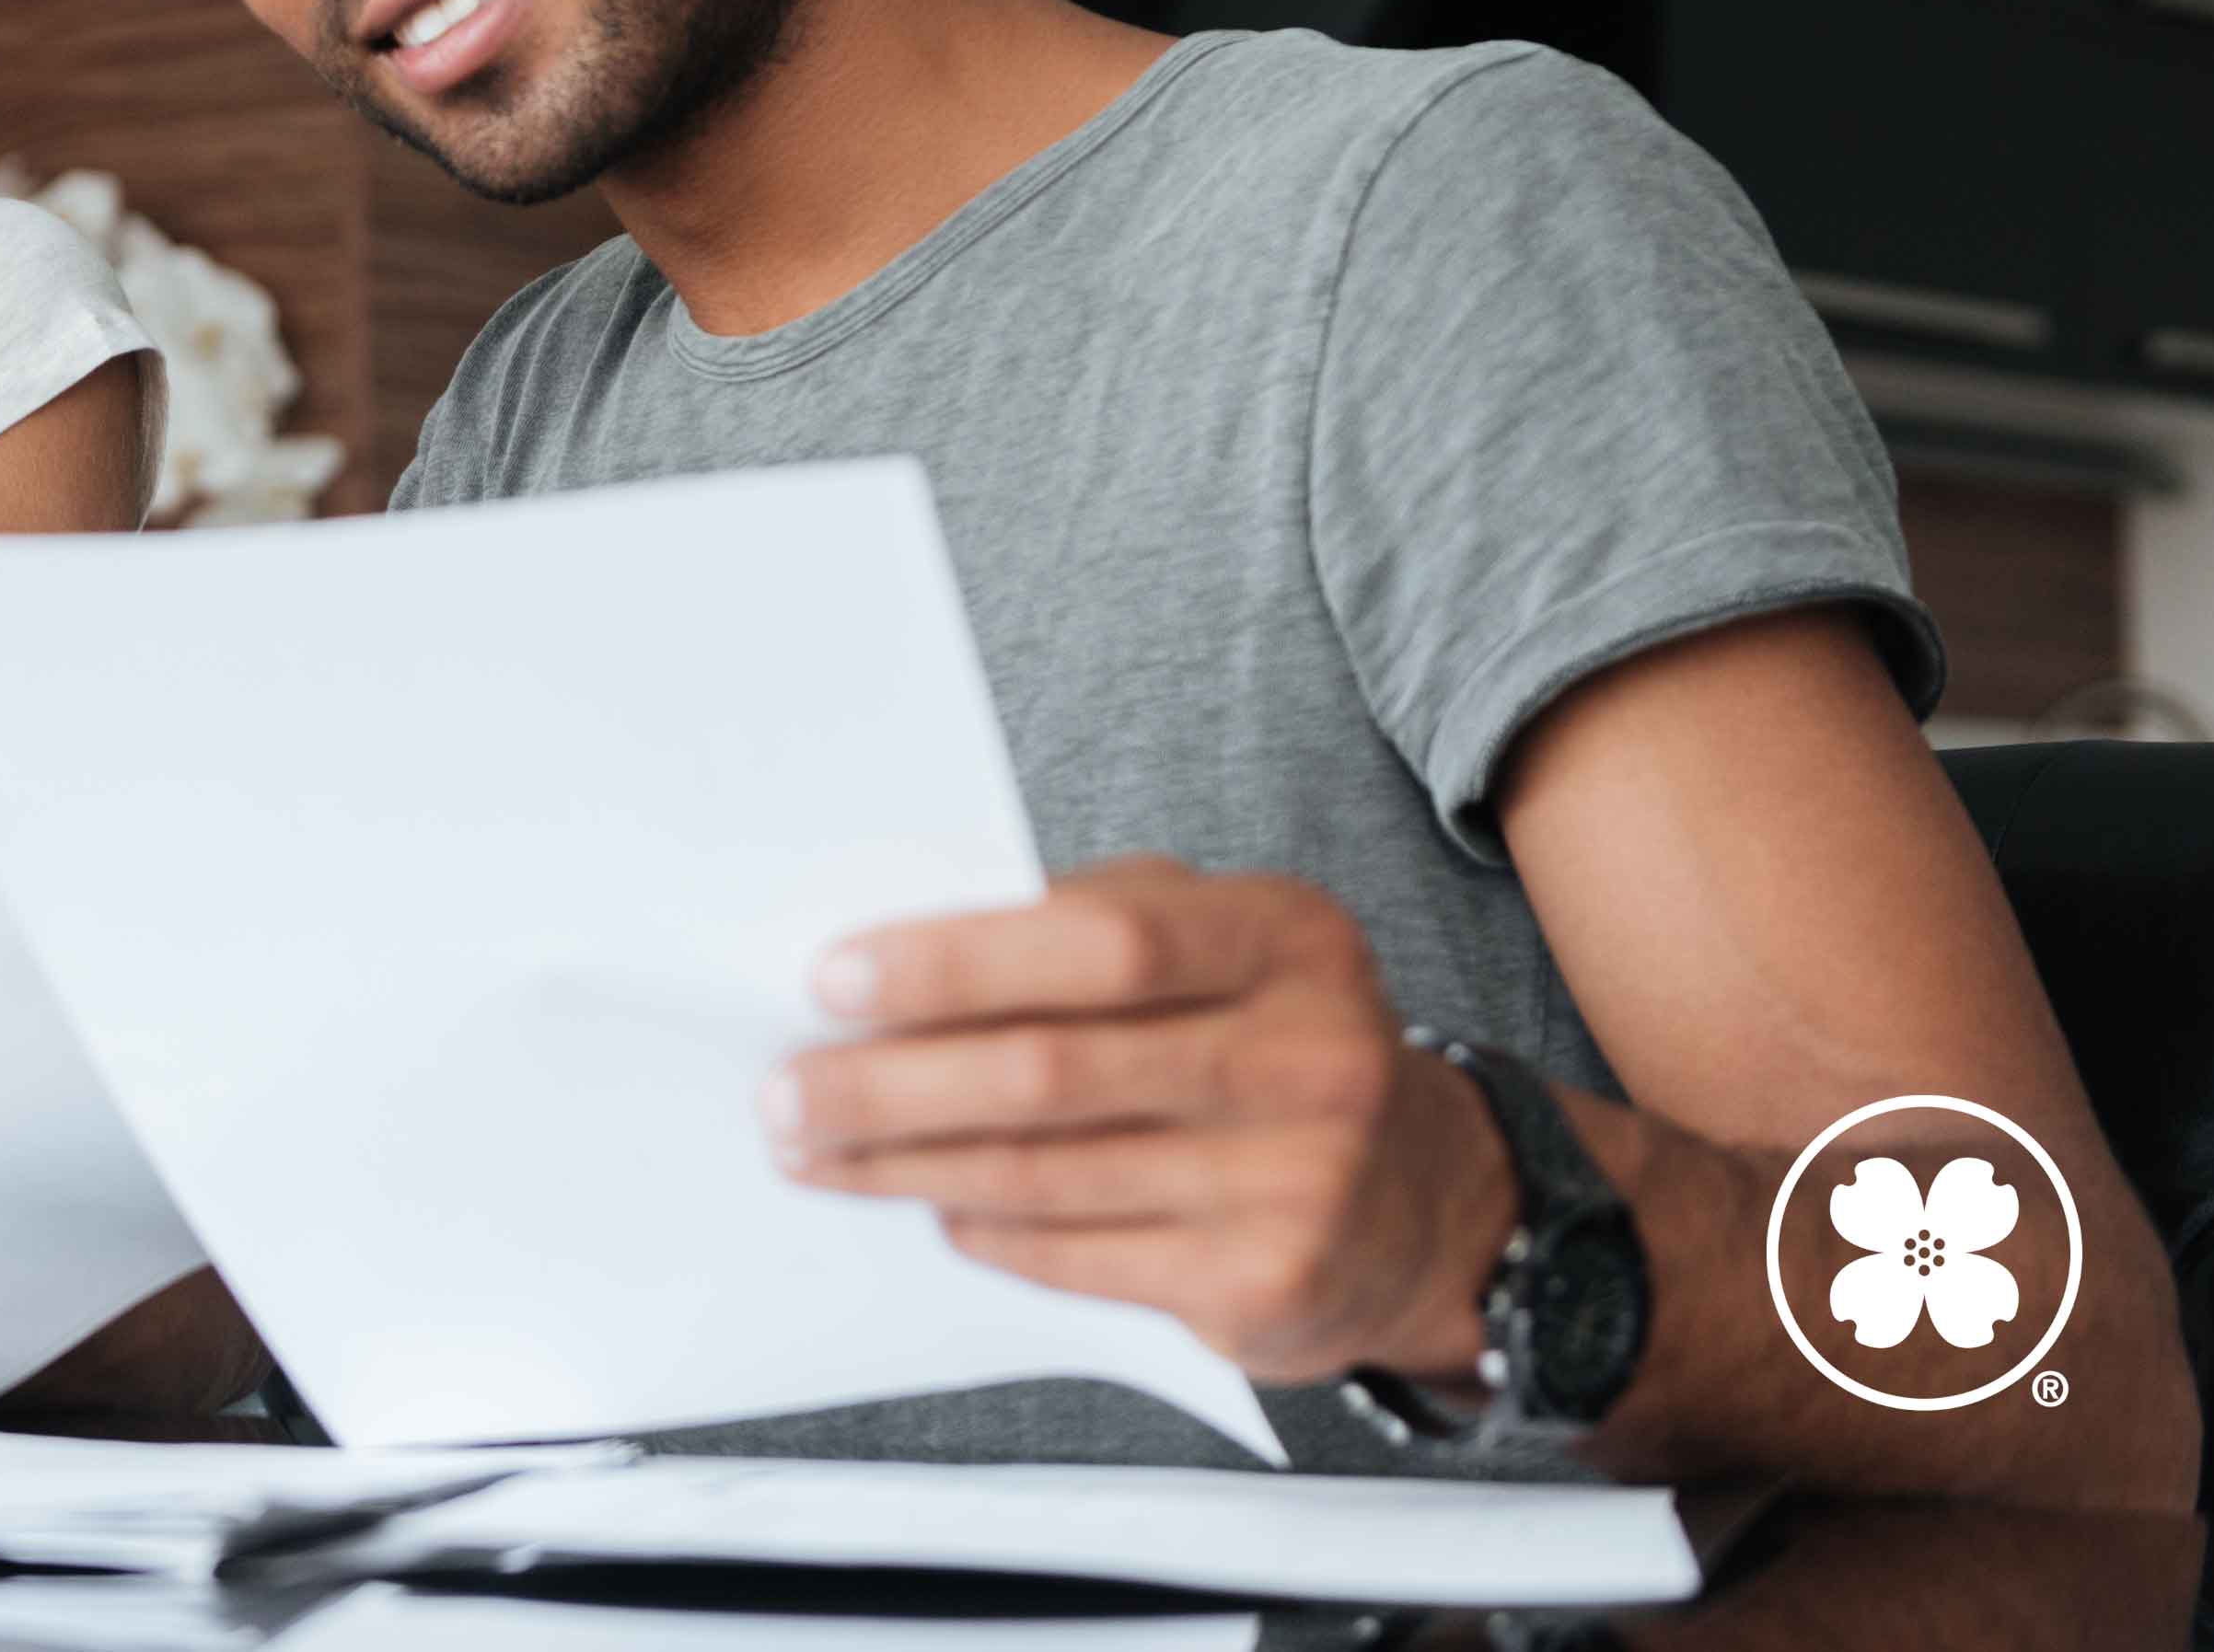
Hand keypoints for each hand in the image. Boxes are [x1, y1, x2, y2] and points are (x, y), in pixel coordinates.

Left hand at [761, 855, 1516, 1382]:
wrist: (1427, 1203)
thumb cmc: (1270, 1045)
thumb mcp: (1220, 949)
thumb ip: (1084, 930)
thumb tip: (893, 958)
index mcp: (1288, 938)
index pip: (1104, 940)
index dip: (956, 962)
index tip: (833, 980)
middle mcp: (1310, 1056)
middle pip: (1053, 1070)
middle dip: (889, 1084)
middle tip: (786, 1090)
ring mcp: (1296, 1180)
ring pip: (1042, 1175)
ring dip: (903, 1164)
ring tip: (813, 1150)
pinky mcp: (1263, 1284)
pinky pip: (1072, 1255)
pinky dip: (981, 1228)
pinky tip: (927, 1205)